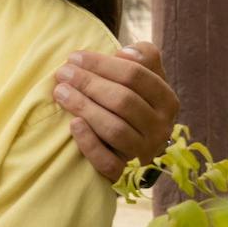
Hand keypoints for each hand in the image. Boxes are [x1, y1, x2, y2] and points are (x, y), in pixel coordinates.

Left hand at [56, 40, 179, 179]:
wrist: (132, 144)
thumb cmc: (133, 100)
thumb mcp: (145, 76)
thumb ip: (143, 56)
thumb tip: (126, 53)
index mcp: (167, 101)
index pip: (136, 76)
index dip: (102, 64)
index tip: (75, 57)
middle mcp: (161, 128)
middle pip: (123, 101)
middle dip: (89, 83)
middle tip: (62, 73)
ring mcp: (144, 152)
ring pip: (115, 129)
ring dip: (84, 108)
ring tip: (60, 92)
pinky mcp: (126, 173)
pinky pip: (108, 162)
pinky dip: (90, 143)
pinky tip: (73, 124)